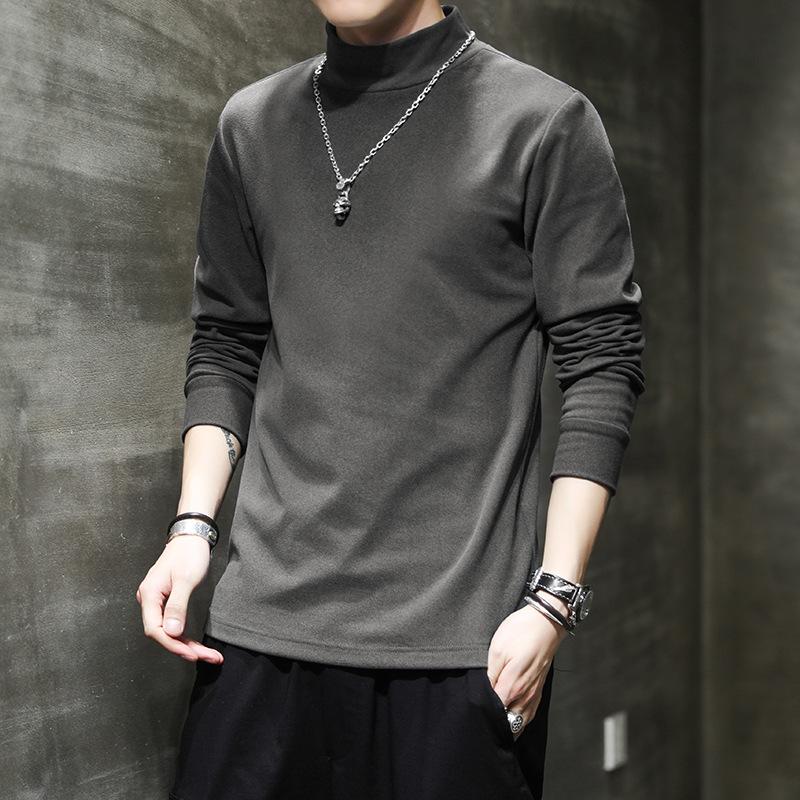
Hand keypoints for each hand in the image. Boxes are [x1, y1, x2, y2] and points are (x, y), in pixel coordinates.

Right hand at [135, 535, 222, 663]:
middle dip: (184, 648)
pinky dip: (185, 635)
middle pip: (163, 633)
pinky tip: (197, 646)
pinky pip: (173, 623)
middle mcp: (149, 600)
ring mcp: (157, 602)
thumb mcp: (186, 579)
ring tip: (208, 655)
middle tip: (207, 657)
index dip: (172, 644)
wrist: (191, 537)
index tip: (192, 654)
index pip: (155, 629)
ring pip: (169, 631)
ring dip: (186, 645)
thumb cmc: (189, 554)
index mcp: (149, 595)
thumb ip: (177, 606)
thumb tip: (171, 633)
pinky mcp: (166, 602)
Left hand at [486, 596, 568, 738]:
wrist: (546, 623)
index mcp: (512, 687)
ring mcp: (534, 694)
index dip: (482, 712)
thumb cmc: (521, 633)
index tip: (474, 709)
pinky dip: (519, 717)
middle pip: (508, 722)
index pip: (494, 712)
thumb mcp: (497, 649)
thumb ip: (490, 676)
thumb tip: (484, 694)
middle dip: (495, 722)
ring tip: (494, 718)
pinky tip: (511, 712)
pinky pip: (529, 713)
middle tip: (481, 715)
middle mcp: (525, 696)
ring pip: (520, 721)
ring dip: (508, 722)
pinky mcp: (539, 689)